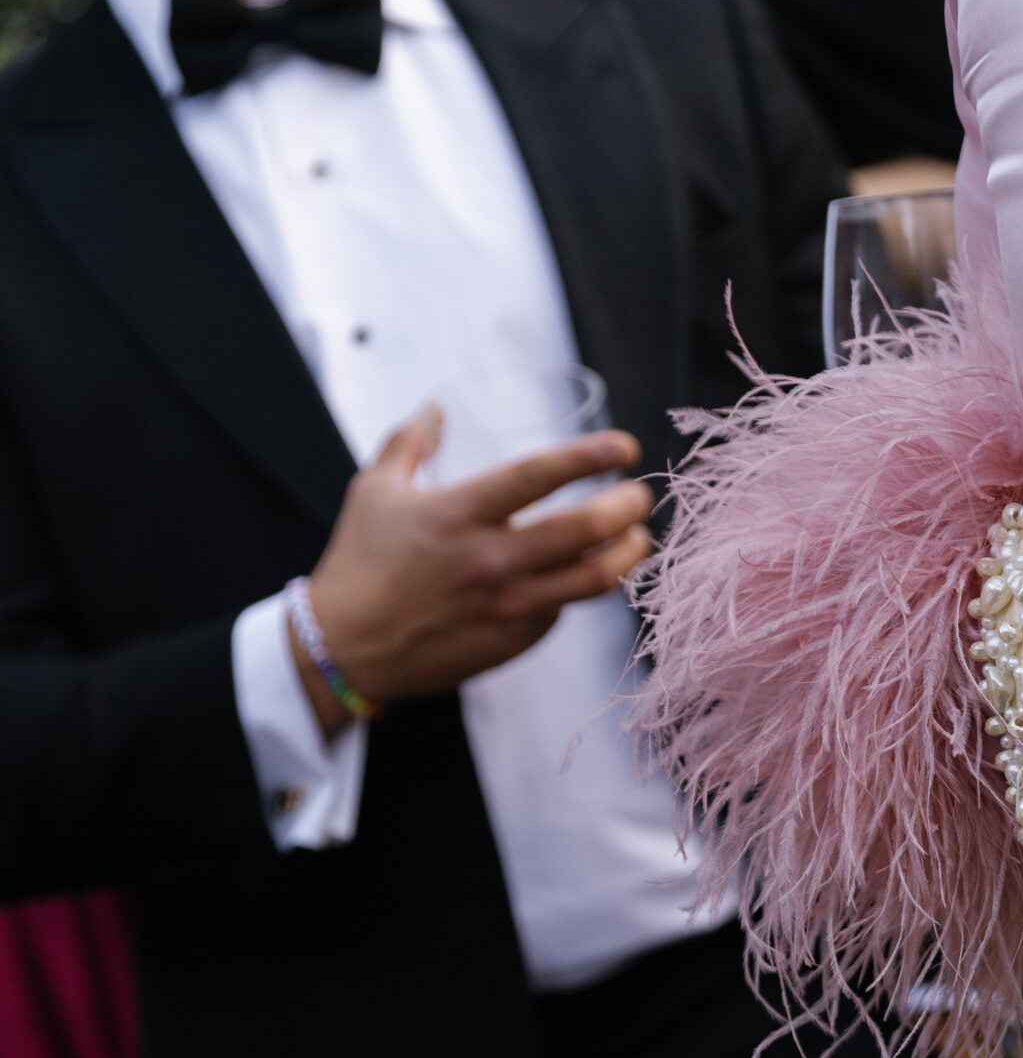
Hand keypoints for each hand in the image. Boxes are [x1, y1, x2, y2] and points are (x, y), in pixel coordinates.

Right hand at [292, 410, 654, 731]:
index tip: (625, 447)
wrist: (346, 649)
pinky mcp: (514, 641)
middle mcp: (492, 558)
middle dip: (627, 507)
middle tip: (640, 496)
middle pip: (585, 529)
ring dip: (627, 555)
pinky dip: (578, 589)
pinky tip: (582, 575)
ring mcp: (507, 604)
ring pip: (593, 579)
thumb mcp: (375, 492)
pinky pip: (563, 610)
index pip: (541, 475)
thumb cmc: (359, 564)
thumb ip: (410, 443)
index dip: (591, 456)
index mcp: (461, 513)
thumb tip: (435, 408)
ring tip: (638, 539)